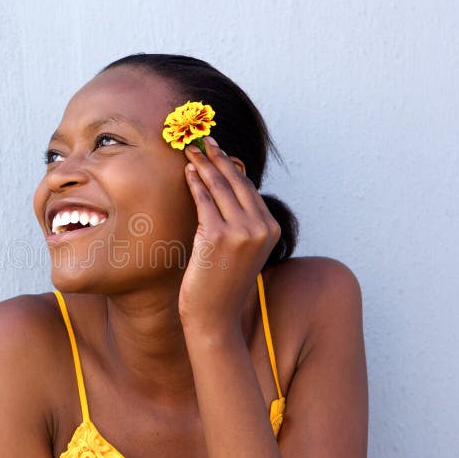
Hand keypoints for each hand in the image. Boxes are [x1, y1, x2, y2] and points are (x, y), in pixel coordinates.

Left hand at [179, 137, 280, 328]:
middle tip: (201, 140)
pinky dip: (195, 183)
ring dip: (203, 165)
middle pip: (236, 182)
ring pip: (220, 187)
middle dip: (217, 157)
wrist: (215, 317)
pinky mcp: (218, 236)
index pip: (248, 188)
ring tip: (189, 150)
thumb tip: (226, 194)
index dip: (231, 166)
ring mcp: (242, 231)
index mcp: (271, 230)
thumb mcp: (242, 252)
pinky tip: (187, 172)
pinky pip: (204, 201)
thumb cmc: (222, 286)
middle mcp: (261, 227)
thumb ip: (242, 225)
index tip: (218, 150)